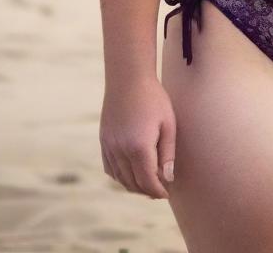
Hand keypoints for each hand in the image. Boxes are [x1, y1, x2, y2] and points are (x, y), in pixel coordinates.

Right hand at [99, 76, 176, 198]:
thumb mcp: (168, 124)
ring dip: (134, 185)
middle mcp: (120, 150)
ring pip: (120, 178)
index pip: (147, 181)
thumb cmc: (153, 99)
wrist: (128, 79)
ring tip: (148, 183)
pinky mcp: (103, 141)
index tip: (166, 194)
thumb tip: (168, 178)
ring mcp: (109, 147)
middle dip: (147, 190)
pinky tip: (131, 173)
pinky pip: (110, 168)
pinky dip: (120, 176)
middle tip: (160, 190)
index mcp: (139, 147)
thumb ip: (168, 153)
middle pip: (133, 183)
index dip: (157, 191)